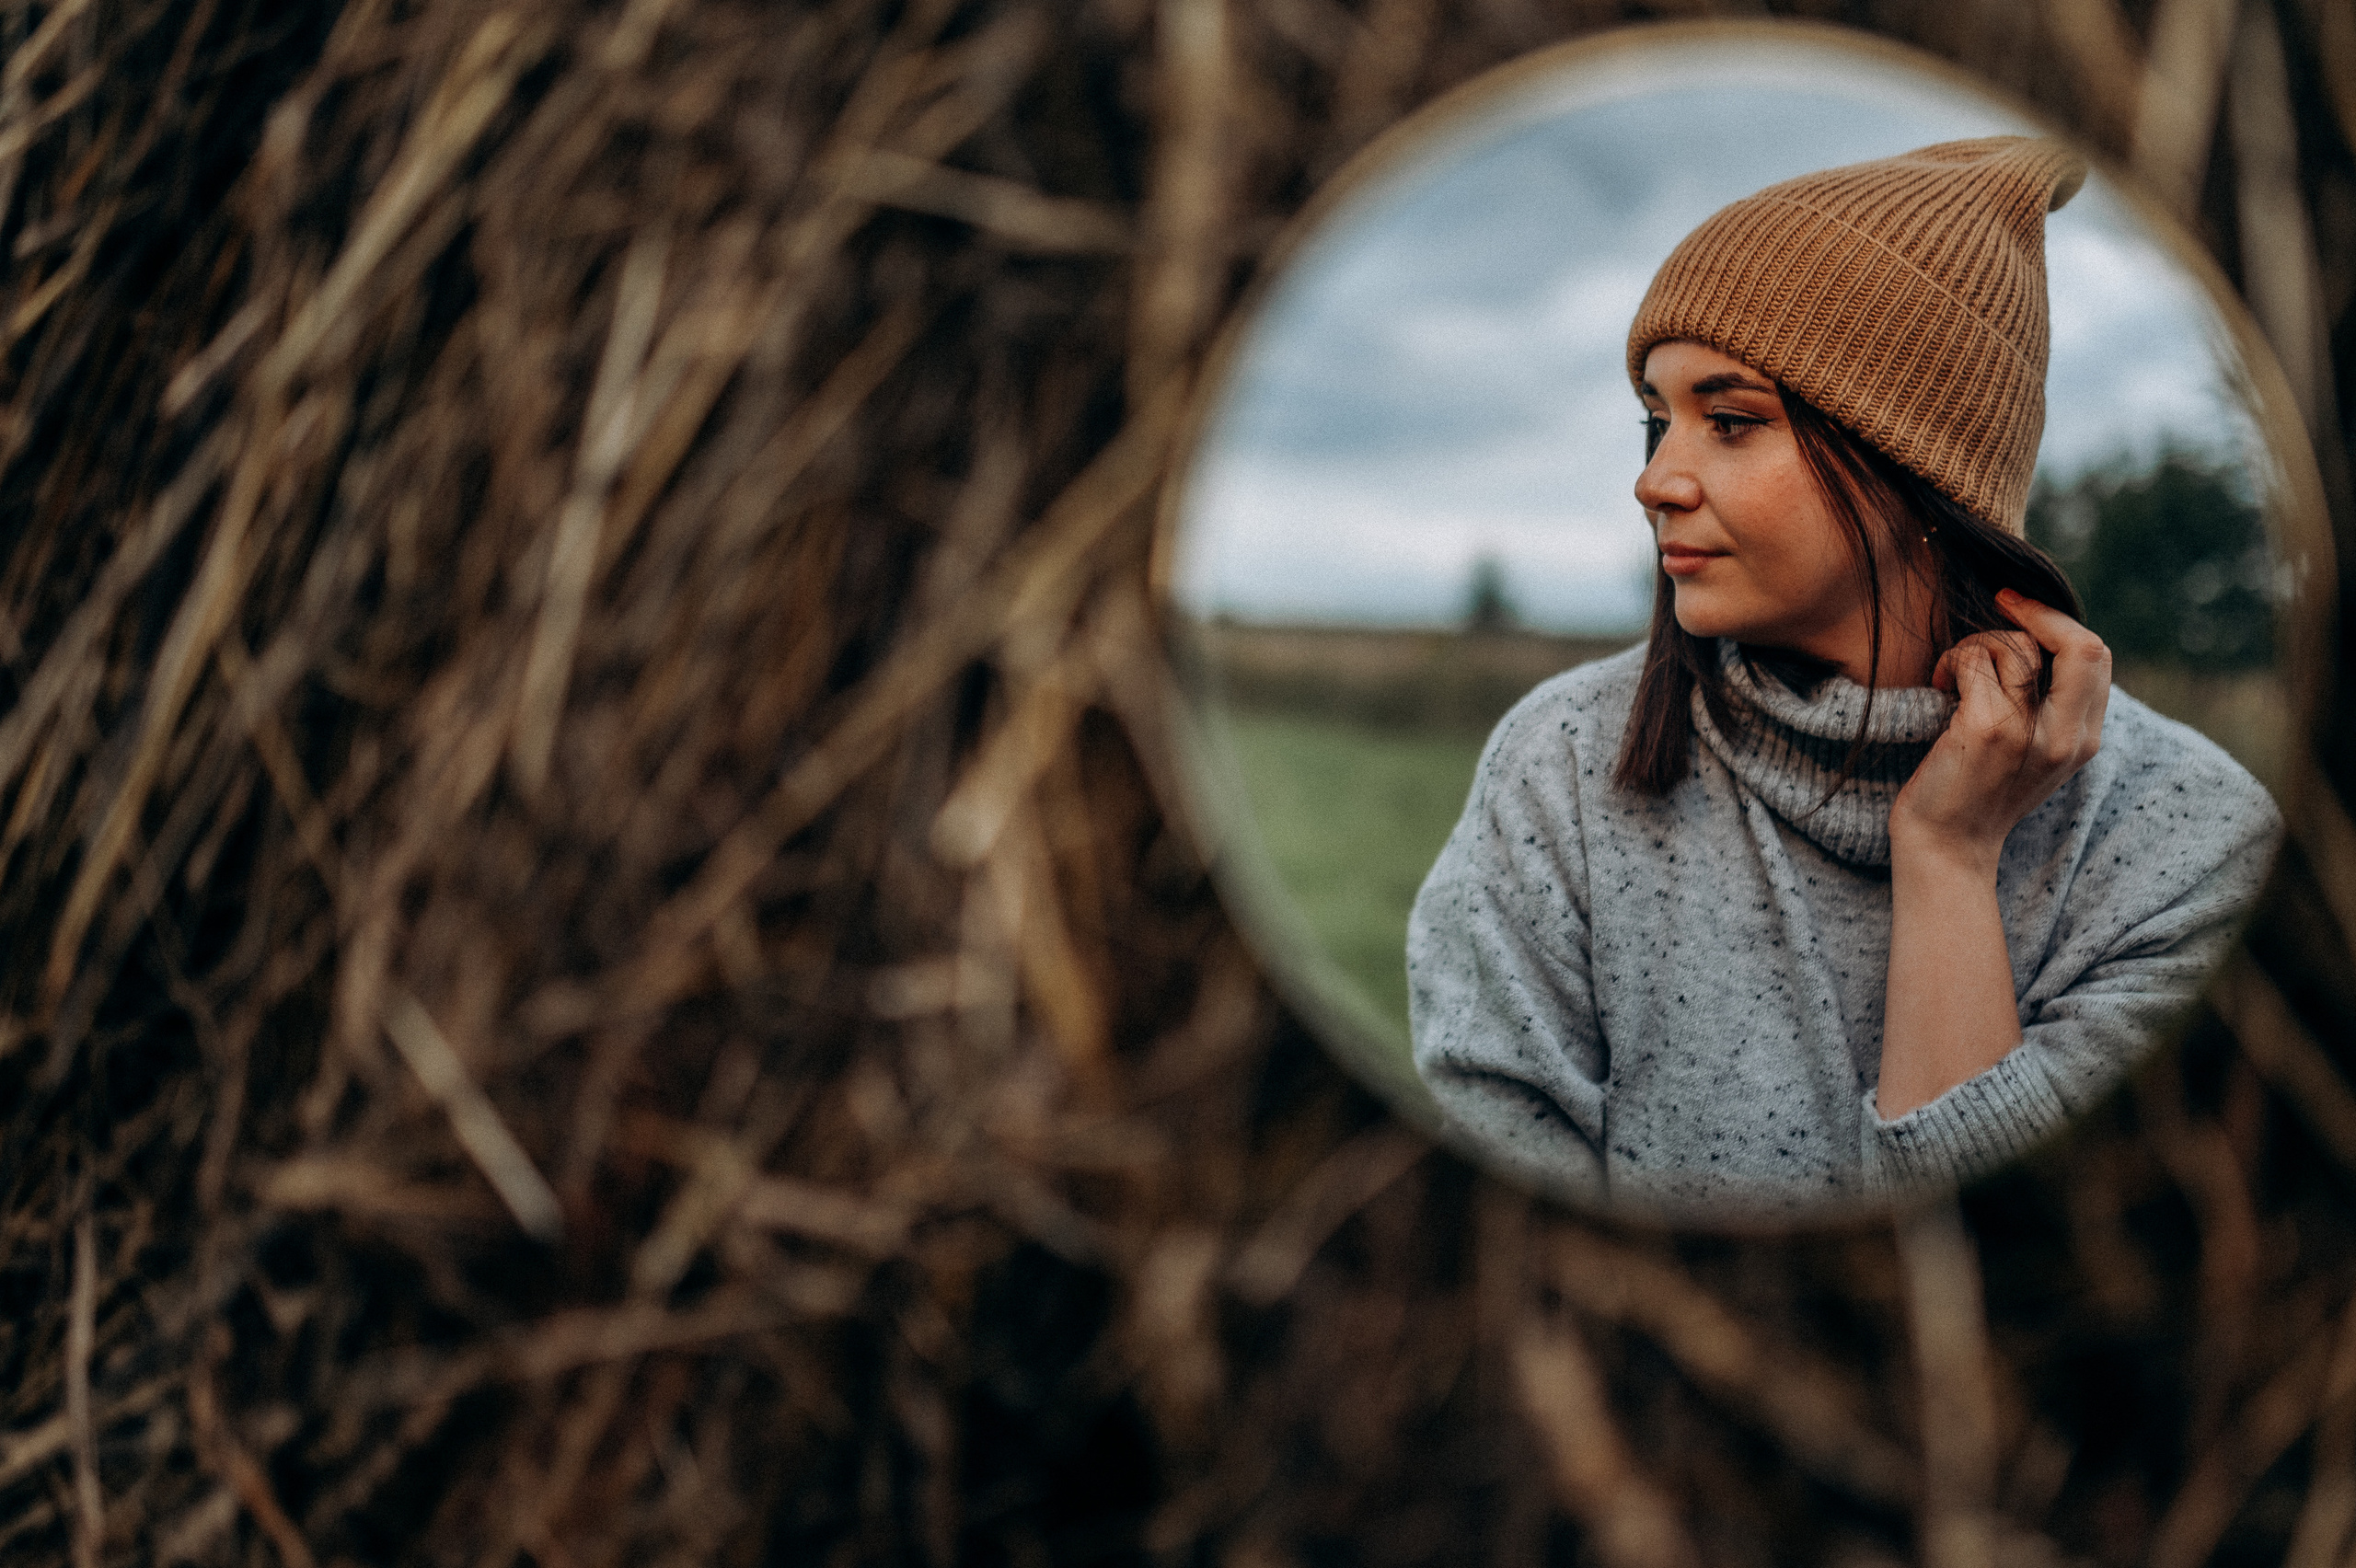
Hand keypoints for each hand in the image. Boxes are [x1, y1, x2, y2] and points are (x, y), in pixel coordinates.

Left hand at [1890, 589, 2111, 877]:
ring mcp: (2028, 733)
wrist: (1945, 847)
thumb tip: (2034, 636)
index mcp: (2084, 739)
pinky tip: (1940, 684)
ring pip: (2015, 645)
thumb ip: (2048, 706)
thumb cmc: (1977, 791)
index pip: (2098, 656)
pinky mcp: (1986, 730)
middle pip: (2079, 645)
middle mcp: (2065, 737)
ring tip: (1954, 672)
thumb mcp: (2031, 751)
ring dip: (1976, 643)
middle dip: (2035, 613)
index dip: (2060, 622)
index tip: (2021, 608)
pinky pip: (1975, 660)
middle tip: (1999, 602)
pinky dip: (1953, 660)